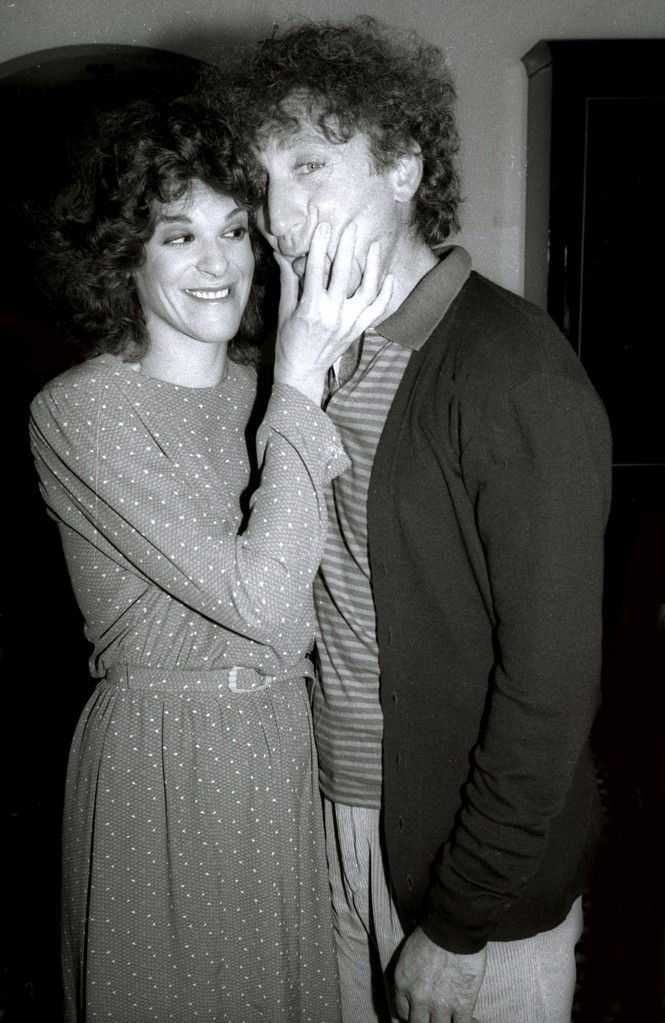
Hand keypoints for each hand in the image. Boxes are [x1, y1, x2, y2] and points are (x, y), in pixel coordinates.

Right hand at [273, 220, 392, 403]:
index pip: (316, 270)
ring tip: (375, 247)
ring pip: (367, 290)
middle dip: (348, 248)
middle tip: (352, 228)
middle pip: (344, 274)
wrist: (302, 372)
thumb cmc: (289, 342)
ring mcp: (348, 323)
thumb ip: (288, 281)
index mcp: (311, 308)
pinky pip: (377, 310)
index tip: (324, 227)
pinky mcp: (358, 330)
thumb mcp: (284, 311)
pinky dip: (386, 294)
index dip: (320, 246)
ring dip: (373, 267)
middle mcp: (332, 314)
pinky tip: (389, 277)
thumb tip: (282, 254)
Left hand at [393, 927, 485, 1022]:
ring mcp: (440, 1005)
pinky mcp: (462, 1005)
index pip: (403, 1012)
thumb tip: (415, 985)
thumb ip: (410, 974)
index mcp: (403, 983)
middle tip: (435, 1013)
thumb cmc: (433, 932)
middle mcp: (418, 998)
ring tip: (452, 1014)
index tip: (421, 1010)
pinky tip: (470, 1018)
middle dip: (427, 1020)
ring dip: (445, 1021)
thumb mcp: (410, 953)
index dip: (413, 1013)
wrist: (454, 927)